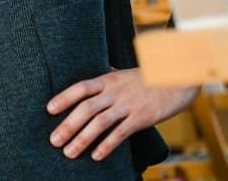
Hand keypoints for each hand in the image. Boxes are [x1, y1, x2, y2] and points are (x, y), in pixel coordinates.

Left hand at [46, 67, 196, 161]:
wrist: (179, 79)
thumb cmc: (150, 77)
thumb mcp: (126, 73)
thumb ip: (111, 75)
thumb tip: (100, 71)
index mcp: (108, 80)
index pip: (81, 87)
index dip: (64, 97)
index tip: (49, 110)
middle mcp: (115, 92)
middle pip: (86, 108)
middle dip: (67, 125)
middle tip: (53, 141)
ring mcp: (128, 105)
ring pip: (100, 123)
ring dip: (82, 139)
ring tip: (69, 152)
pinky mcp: (142, 118)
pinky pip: (121, 133)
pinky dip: (107, 145)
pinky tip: (96, 156)